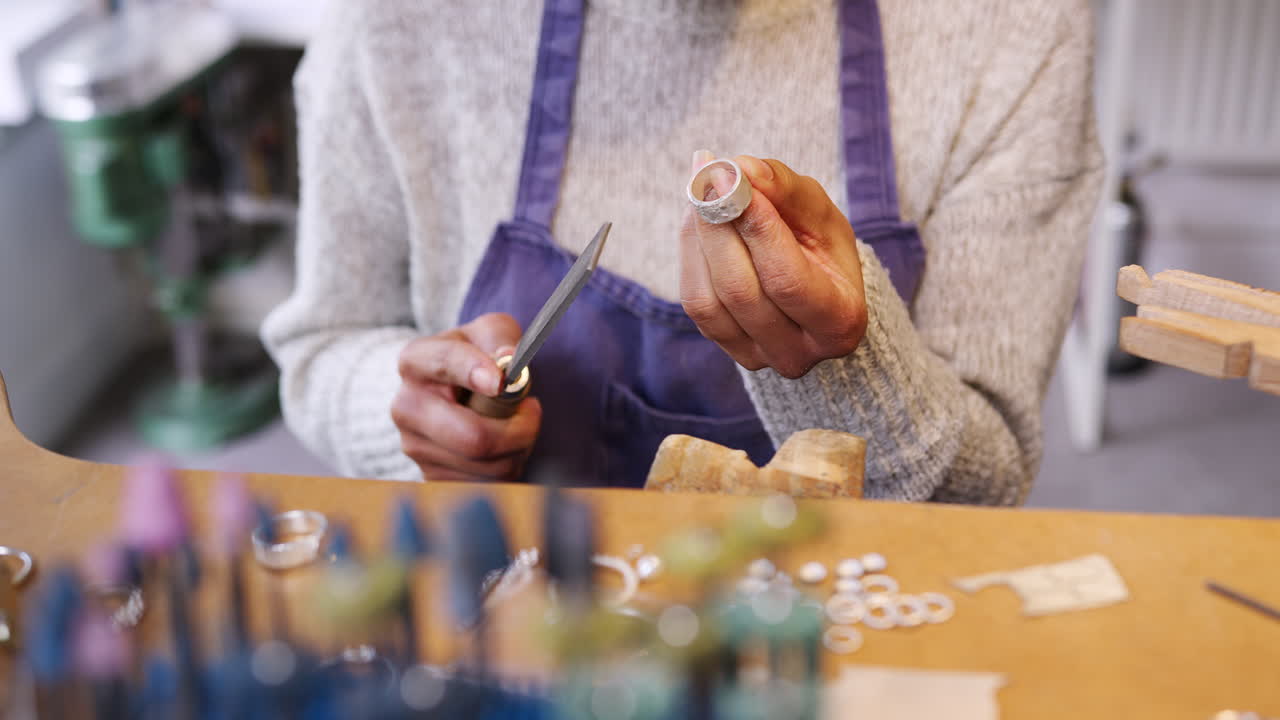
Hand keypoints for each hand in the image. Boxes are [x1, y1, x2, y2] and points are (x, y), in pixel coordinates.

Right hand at [392, 313, 541, 480]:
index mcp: (416, 361)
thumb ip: (501, 338)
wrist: (457, 393)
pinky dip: (508, 465)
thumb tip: (507, 360)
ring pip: (487, 464)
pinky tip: (503, 446)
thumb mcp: (491, 333)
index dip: (474, 372)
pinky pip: (486, 482)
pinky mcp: (432, 476)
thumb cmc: (479, 358)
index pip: (443, 364)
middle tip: (532, 409)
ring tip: (516, 425)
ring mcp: (416, 447)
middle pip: (472, 436)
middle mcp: (406, 407)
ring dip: (518, 446)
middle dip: (517, 428)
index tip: (500, 383)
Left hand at [680, 151, 867, 378]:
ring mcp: (758, 358)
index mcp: (839, 321)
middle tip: (707, 177)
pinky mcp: (727, 351)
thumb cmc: (823, 248)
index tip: (735, 179)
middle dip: (719, 228)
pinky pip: (695, 303)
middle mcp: (798, 353)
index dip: (757, 229)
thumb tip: (742, 168)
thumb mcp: (819, 214)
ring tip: (702, 191)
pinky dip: (690, 255)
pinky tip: (697, 221)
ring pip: (708, 301)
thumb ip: (785, 189)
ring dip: (699, 238)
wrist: (816, 291)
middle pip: (741, 291)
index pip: (787, 279)